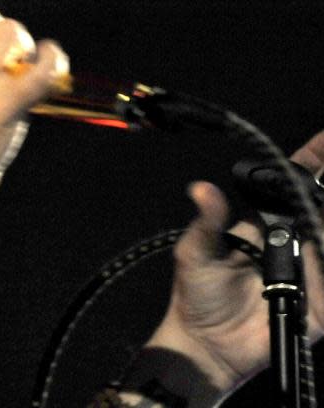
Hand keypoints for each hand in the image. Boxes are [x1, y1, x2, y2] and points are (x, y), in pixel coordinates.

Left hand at [144, 130, 323, 392]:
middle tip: (323, 177)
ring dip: (321, 226)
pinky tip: (314, 261)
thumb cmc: (198, 295)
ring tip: (307, 231)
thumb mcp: (195, 253)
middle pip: (321, 210)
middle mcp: (295, 244)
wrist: (207, 342)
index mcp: (267, 225)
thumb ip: (207, 222)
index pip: (295, 187)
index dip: (313, 162)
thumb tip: (200, 189)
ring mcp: (312, 272)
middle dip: (323, 191)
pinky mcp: (320, 304)